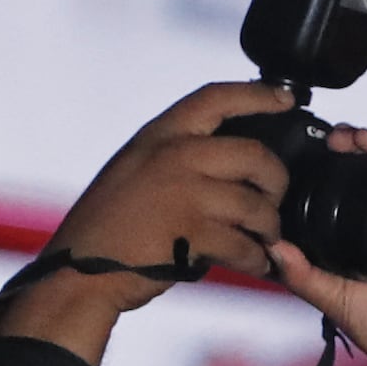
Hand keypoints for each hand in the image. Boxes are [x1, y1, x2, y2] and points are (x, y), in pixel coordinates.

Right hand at [0, 81, 304, 353]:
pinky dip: (257, 259)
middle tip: (274, 200)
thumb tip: (230, 156)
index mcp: (159, 136)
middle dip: (277, 181)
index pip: (215, 97)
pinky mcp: (194, 234)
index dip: (257, 94)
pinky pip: (247, 245)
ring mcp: (184, 193)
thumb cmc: (110, 225)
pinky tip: (255, 262)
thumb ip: (177, 155)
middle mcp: (173, 156)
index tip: (286, 98)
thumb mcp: (137, 169)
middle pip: (255, 154)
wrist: (80, 270)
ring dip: (268, 228)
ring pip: (257, 206)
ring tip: (263, 239)